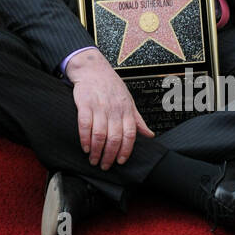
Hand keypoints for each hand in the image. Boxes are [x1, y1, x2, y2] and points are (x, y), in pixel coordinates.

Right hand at [65, 49, 154, 168]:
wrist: (93, 68)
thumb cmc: (111, 86)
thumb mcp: (129, 101)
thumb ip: (137, 120)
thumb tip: (149, 135)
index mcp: (126, 111)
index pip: (130, 135)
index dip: (125, 150)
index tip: (120, 161)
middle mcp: (114, 110)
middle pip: (114, 138)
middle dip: (109, 156)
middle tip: (105, 166)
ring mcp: (99, 107)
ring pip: (100, 134)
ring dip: (96, 151)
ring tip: (94, 160)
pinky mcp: (85, 104)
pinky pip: (85, 125)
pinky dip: (84, 138)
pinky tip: (84, 147)